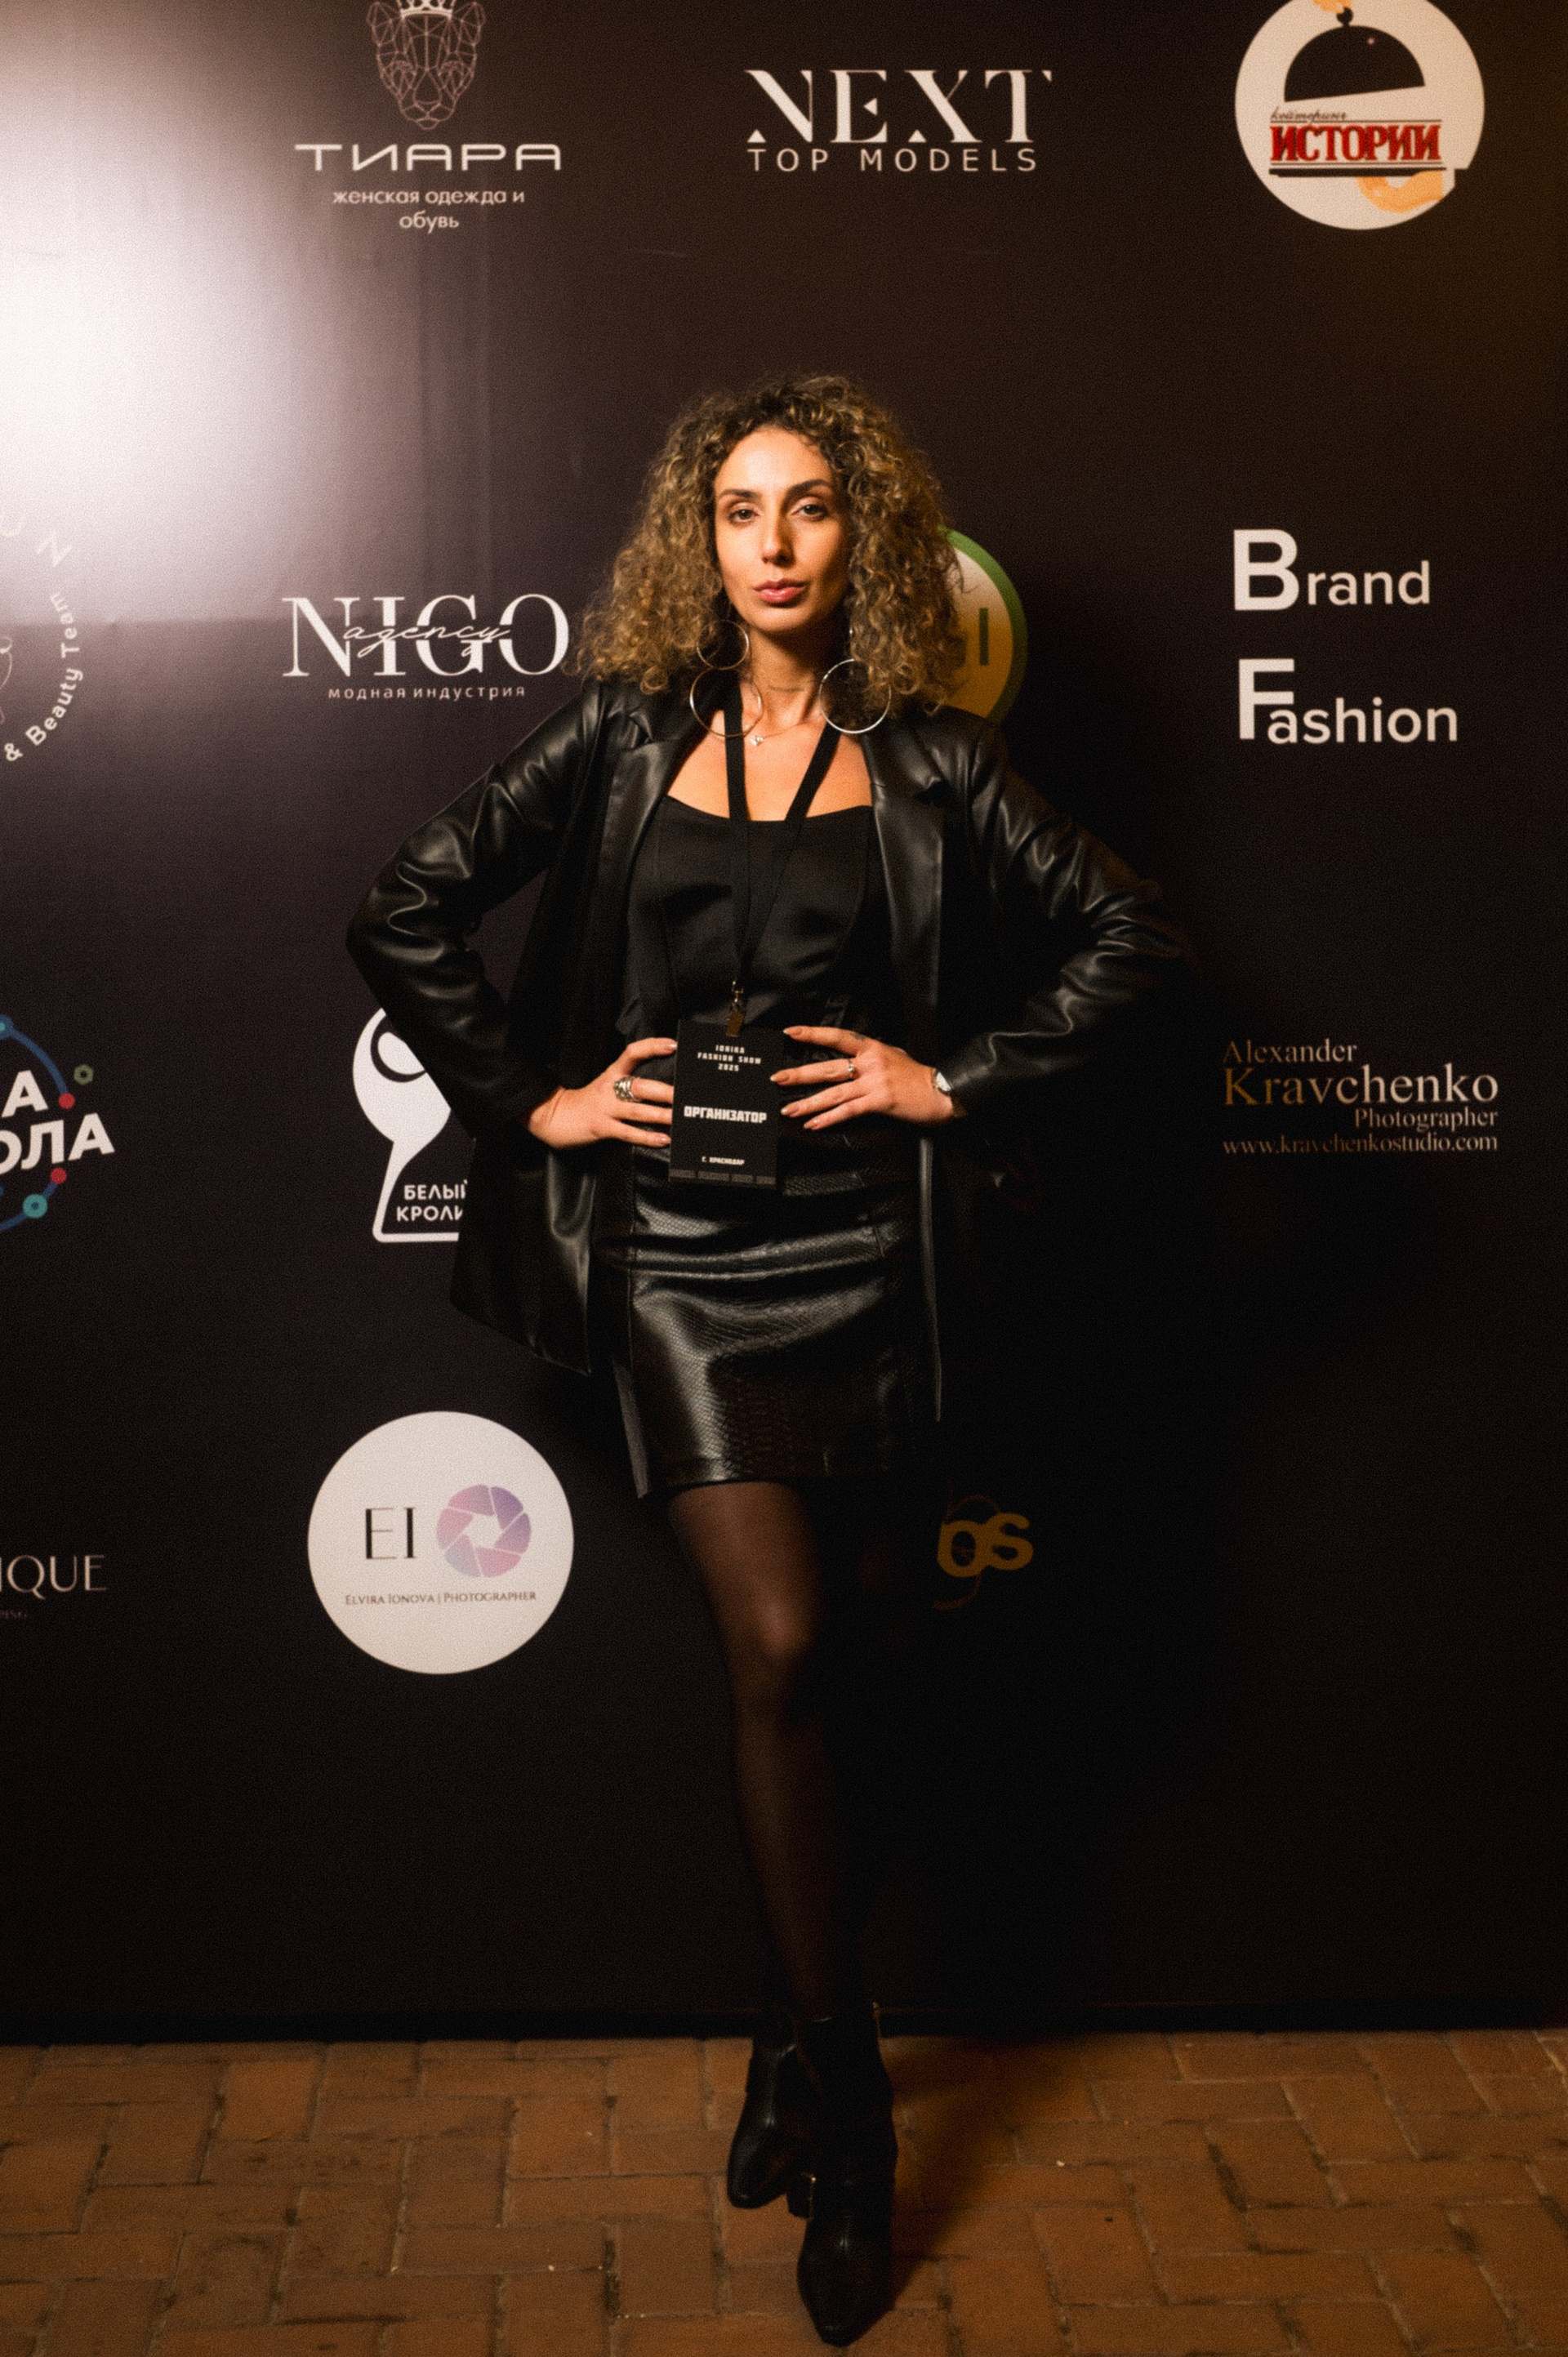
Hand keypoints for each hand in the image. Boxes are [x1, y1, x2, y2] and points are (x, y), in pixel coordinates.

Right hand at [526, 1037, 674, 1149]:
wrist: (551, 1116)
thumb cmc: (585, 1103)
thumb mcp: (605, 1087)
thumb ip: (627, 1086)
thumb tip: (660, 1090)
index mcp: (611, 1075)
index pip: (632, 1053)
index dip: (652, 1047)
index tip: (672, 1045)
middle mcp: (610, 1088)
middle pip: (639, 1085)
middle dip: (663, 1091)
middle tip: (683, 1095)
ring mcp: (605, 1108)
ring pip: (637, 1110)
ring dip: (660, 1115)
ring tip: (678, 1118)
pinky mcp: (600, 1127)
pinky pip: (627, 1132)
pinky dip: (646, 1137)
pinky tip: (662, 1139)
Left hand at [772, 1026, 957, 1129]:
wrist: (942, 1091)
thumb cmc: (919, 1077)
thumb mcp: (895, 1056)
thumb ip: (873, 1057)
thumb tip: (855, 1058)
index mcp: (872, 1048)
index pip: (837, 1037)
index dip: (813, 1034)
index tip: (791, 1032)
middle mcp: (871, 1063)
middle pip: (828, 1068)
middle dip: (800, 1074)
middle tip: (778, 1078)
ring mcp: (874, 1082)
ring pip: (834, 1092)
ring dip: (809, 1102)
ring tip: (790, 1109)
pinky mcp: (880, 1101)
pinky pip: (848, 1111)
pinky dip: (829, 1118)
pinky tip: (815, 1124)